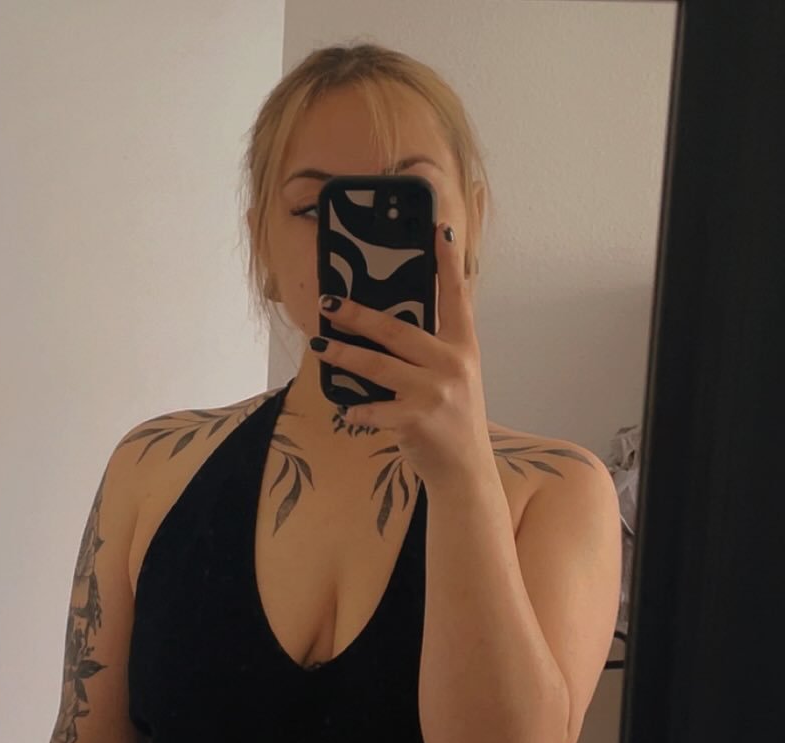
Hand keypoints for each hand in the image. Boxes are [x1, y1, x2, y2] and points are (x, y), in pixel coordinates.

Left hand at [311, 222, 493, 486]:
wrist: (465, 469)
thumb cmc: (452, 419)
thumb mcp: (454, 377)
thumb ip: (431, 349)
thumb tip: (387, 323)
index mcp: (463, 347)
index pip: (457, 297)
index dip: (447, 264)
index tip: (437, 230)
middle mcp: (451, 364)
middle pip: (398, 330)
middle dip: (359, 315)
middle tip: (329, 301)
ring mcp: (434, 393)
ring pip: (378, 366)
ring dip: (344, 354)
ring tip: (319, 344)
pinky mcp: (416, 421)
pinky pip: (374, 410)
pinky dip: (357, 410)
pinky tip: (345, 408)